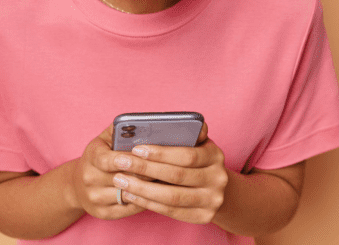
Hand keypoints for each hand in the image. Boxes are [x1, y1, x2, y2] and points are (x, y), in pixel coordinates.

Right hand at [70, 123, 157, 219]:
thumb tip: (139, 122)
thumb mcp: (103, 140)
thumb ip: (118, 129)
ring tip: (166, 181)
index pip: (107, 159)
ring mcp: (95, 198)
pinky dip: (145, 202)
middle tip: (166, 168)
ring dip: (148, 189)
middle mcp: (90, 179)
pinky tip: (157, 194)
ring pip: (127, 195)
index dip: (126, 159)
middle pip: (122, 178)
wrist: (77, 185)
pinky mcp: (103, 213)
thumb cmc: (98, 156)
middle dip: (145, 173)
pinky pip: (129, 209)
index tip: (143, 156)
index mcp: (91, 157)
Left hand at [111, 121, 227, 224]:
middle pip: (176, 176)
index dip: (160, 153)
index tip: (136, 148)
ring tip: (120, 181)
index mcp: (215, 155)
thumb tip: (163, 122)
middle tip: (120, 163)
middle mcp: (218, 179)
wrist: (217, 186)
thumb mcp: (196, 142)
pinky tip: (131, 195)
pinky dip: (148, 203)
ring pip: (172, 197)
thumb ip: (185, 132)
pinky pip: (171, 212)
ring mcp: (213, 200)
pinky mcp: (204, 217)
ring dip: (142, 189)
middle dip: (145, 169)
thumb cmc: (196, 157)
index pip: (186, 155)